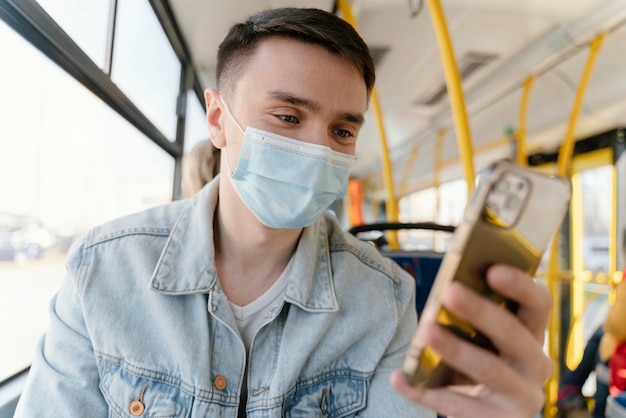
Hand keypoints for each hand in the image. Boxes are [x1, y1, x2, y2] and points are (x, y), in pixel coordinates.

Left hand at [390, 264, 552, 417]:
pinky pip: (457, 405)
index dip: (520, 285)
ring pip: (489, 369)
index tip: (492, 269)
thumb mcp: (485, 338)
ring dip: (455, 348)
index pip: (538, 304)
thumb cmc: (480, 359)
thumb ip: (474, 315)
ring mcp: (521, 397)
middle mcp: (536, 364)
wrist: (487, 413)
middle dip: (481, 311)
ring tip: (426, 330)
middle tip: (449, 291)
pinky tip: (399, 378)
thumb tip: (447, 288)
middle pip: (513, 334)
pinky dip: (424, 392)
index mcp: (533, 334)